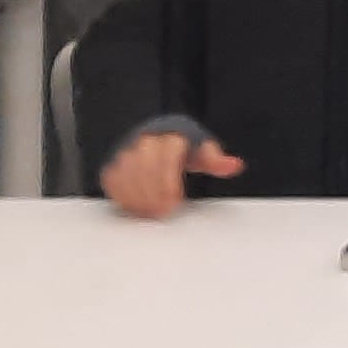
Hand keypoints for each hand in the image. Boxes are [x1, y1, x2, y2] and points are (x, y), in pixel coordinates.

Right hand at [98, 131, 241, 219]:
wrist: (155, 133)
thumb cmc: (182, 146)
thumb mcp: (202, 150)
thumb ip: (216, 161)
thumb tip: (235, 166)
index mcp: (171, 136)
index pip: (167, 158)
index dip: (168, 182)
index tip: (174, 203)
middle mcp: (146, 140)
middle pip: (144, 166)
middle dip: (152, 192)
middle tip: (162, 213)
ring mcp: (126, 150)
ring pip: (126, 172)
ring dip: (136, 196)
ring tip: (150, 213)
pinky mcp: (113, 162)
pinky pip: (112, 178)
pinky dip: (121, 195)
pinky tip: (135, 208)